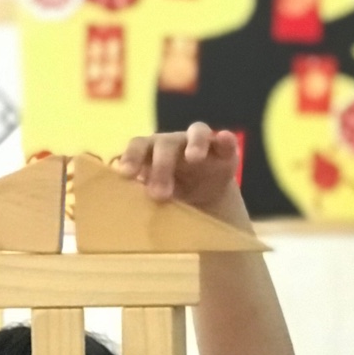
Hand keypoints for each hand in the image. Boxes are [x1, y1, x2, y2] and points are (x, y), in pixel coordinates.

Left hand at [112, 123, 245, 221]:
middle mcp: (174, 143)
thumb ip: (143, 203)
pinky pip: (226, 141)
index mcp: (152, 153)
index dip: (132, 157)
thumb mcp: (155, 203)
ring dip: (195, 143)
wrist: (202, 203)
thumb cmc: (170, 200)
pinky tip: (226, 142)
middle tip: (160, 195)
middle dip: (162, 166)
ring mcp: (200, 144)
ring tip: (195, 158)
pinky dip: (226, 140)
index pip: (139, 146)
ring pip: (197, 132)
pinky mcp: (224, 151)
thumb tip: (128, 222)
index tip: (127, 174)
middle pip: (165, 143)